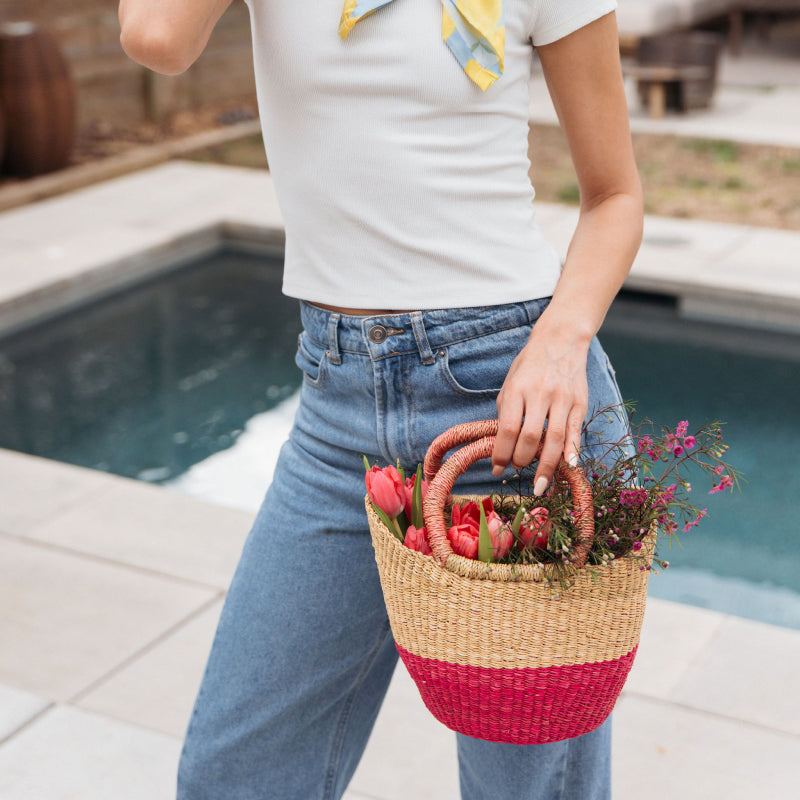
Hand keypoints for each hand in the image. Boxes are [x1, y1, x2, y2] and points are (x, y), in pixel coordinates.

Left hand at [491, 319, 589, 494]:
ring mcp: (563, 398)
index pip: (507, 429)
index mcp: (517, 389)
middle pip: (530, 437)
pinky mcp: (580, 402)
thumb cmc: (529, 366)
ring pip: (555, 439)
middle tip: (517, 469)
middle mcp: (540, 393)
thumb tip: (500, 447)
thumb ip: (505, 412)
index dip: (501, 453)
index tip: (497, 469)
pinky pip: (575, 432)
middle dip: (521, 460)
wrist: (561, 340)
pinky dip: (572, 452)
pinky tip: (567, 468)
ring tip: (540, 484)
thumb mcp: (509, 383)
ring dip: (546, 466)